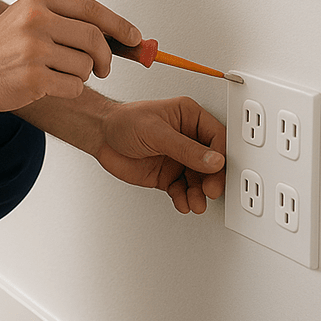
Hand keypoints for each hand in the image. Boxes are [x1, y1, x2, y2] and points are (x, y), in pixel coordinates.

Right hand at [0, 0, 140, 110]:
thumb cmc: (2, 48)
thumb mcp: (28, 19)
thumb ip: (68, 21)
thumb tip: (120, 35)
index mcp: (37, 0)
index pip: (91, 9)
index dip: (119, 24)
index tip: (134, 38)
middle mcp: (36, 20)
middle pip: (95, 39)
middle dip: (107, 58)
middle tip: (103, 68)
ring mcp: (34, 50)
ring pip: (86, 66)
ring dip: (80, 76)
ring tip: (55, 74)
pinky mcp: (33, 79)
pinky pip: (74, 87)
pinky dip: (68, 90)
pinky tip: (46, 86)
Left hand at [94, 97, 226, 212]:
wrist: (99, 137)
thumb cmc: (122, 122)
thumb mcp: (155, 132)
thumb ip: (184, 148)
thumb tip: (213, 160)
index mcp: (189, 117)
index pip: (217, 137)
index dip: (221, 156)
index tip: (218, 171)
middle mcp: (187, 138)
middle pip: (212, 163)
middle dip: (212, 179)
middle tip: (209, 191)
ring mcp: (179, 158)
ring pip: (200, 180)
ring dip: (200, 194)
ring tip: (195, 203)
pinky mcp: (169, 175)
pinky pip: (184, 190)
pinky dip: (185, 198)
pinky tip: (182, 202)